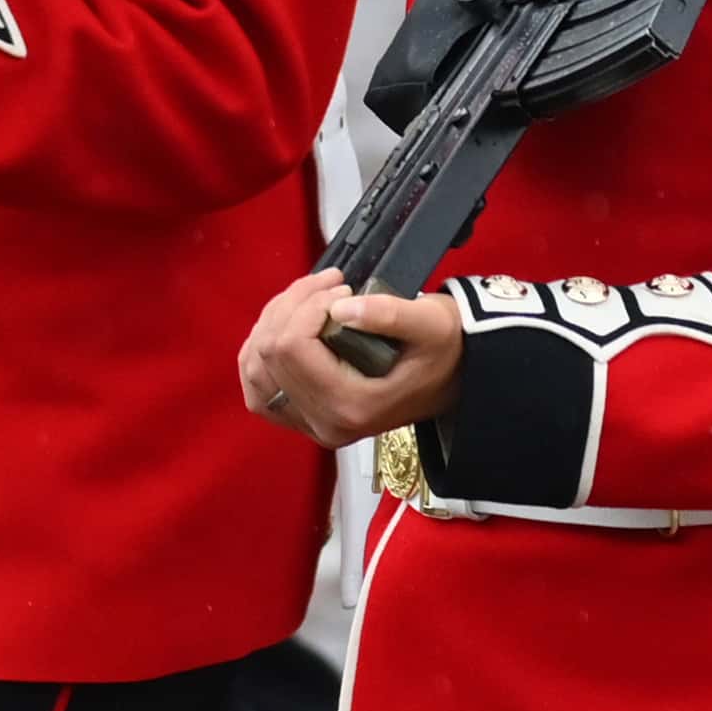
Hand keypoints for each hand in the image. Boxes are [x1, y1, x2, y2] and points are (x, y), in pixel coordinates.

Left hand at [240, 267, 457, 444]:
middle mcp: (324, 424)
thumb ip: (390, 315)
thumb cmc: (446, 351)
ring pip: (255, 369)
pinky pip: (259, 388)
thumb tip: (340, 308)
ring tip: (307, 301)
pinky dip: (260, 353)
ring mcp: (310, 425)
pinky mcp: (302, 419)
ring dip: (272, 324)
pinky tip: (283, 328)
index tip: (342, 288)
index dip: (306, 306)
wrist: (455, 378)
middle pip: (268, 356)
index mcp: (352, 405)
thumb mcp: (432, 324)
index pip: (293, 349)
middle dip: (289, 307)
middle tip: (327, 285)